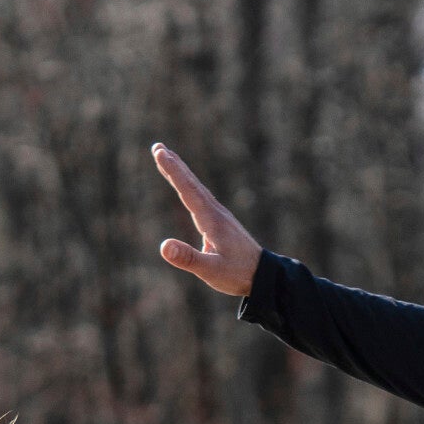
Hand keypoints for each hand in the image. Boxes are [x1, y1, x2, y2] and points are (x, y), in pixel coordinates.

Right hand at [153, 143, 261, 295]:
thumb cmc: (238, 275)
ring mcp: (220, 217)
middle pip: (192, 184)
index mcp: (212, 221)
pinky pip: (201, 199)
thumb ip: (188, 258)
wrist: (265, 276)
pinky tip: (187, 188)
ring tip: (167, 158)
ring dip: (181, 173)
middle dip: (174, 165)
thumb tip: (163, 246)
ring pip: (197, 189)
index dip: (173, 172)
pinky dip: (190, 187)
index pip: (189, 191)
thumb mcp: (211, 271)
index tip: (160, 153)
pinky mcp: (221, 223)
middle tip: (157, 147)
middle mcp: (216, 213)